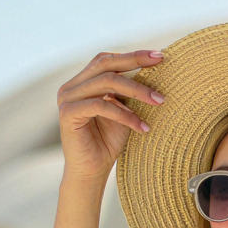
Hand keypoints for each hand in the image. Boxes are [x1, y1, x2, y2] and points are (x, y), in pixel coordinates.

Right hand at [56, 49, 166, 183]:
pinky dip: (125, 115)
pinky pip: (101, 106)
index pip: (107, 60)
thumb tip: (154, 68)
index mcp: (83, 82)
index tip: (159, 56)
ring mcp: (67, 98)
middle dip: (135, 61)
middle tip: (160, 61)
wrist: (92, 172)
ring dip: (137, 91)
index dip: (132, 55)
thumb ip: (128, 92)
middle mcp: (72, 86)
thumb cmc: (108, 143)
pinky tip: (142, 126)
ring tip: (159, 102)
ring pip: (106, 82)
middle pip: (105, 64)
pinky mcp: (68, 113)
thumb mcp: (123, 111)